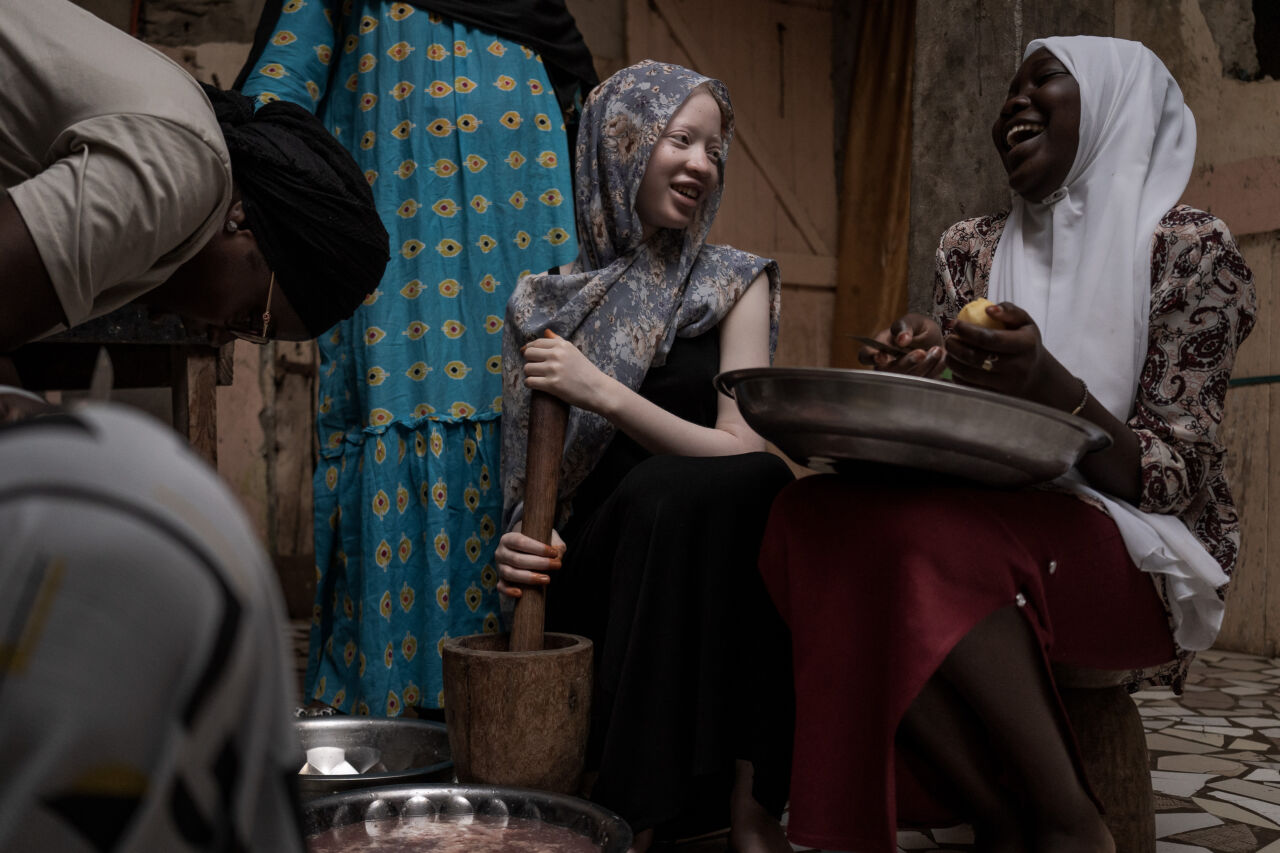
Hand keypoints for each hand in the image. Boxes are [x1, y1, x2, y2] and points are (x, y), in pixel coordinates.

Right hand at [495, 524, 566, 598]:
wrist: (527, 552)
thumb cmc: (539, 544)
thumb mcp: (547, 539)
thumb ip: (555, 545)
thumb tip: (558, 556)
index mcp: (508, 538)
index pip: (520, 542)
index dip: (538, 548)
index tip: (554, 553)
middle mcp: (501, 552)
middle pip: (517, 559)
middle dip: (539, 563)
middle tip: (557, 565)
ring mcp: (499, 567)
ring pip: (510, 574)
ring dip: (529, 578)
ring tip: (547, 579)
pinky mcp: (501, 580)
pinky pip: (501, 587)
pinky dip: (508, 591)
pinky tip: (520, 593)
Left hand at [521, 330, 617, 412]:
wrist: (597, 389)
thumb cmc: (585, 371)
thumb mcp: (573, 351)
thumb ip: (558, 341)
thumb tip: (546, 331)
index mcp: (562, 345)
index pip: (536, 343)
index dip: (530, 350)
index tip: (531, 357)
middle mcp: (557, 354)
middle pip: (528, 354)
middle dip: (529, 361)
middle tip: (535, 368)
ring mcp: (554, 369)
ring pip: (527, 368)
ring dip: (529, 374)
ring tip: (537, 377)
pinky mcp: (552, 384)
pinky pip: (529, 381)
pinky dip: (530, 384)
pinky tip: (536, 385)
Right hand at [857, 313, 944, 376]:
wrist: (938, 340)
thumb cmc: (919, 329)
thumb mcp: (913, 321)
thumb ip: (904, 326)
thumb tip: (901, 339)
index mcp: (880, 347)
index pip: (865, 356)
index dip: (870, 358)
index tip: (882, 357)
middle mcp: (887, 366)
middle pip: (889, 371)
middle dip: (906, 363)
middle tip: (921, 352)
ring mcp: (902, 377)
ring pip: (908, 379)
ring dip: (924, 365)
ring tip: (937, 350)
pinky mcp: (918, 384)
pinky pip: (925, 382)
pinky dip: (935, 369)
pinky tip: (941, 357)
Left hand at [945, 301, 1062, 402]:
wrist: (1036, 374)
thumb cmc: (1026, 343)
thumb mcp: (1025, 322)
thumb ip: (1009, 311)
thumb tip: (988, 310)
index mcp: (1025, 344)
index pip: (989, 338)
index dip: (967, 331)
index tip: (955, 324)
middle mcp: (1018, 366)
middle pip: (976, 357)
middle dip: (955, 346)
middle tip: (948, 338)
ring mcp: (1007, 384)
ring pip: (970, 374)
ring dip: (953, 361)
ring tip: (949, 351)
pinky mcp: (997, 396)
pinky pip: (970, 387)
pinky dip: (957, 376)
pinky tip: (956, 365)